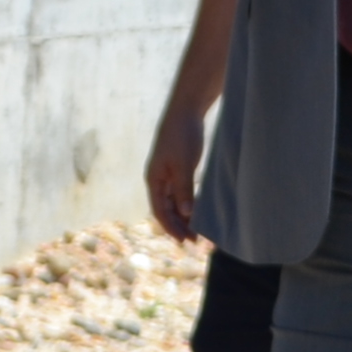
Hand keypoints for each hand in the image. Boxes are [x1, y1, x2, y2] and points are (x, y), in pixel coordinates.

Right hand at [145, 110, 205, 243]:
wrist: (186, 111)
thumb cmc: (182, 136)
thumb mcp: (183, 165)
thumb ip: (184, 189)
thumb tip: (185, 214)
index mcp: (154, 179)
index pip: (160, 210)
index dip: (170, 227)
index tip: (183, 241)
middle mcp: (159, 179)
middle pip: (166, 209)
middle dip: (178, 226)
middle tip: (194, 241)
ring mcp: (168, 173)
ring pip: (174, 202)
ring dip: (183, 217)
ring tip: (197, 230)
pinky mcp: (179, 167)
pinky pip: (181, 192)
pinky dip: (188, 203)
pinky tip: (197, 210)